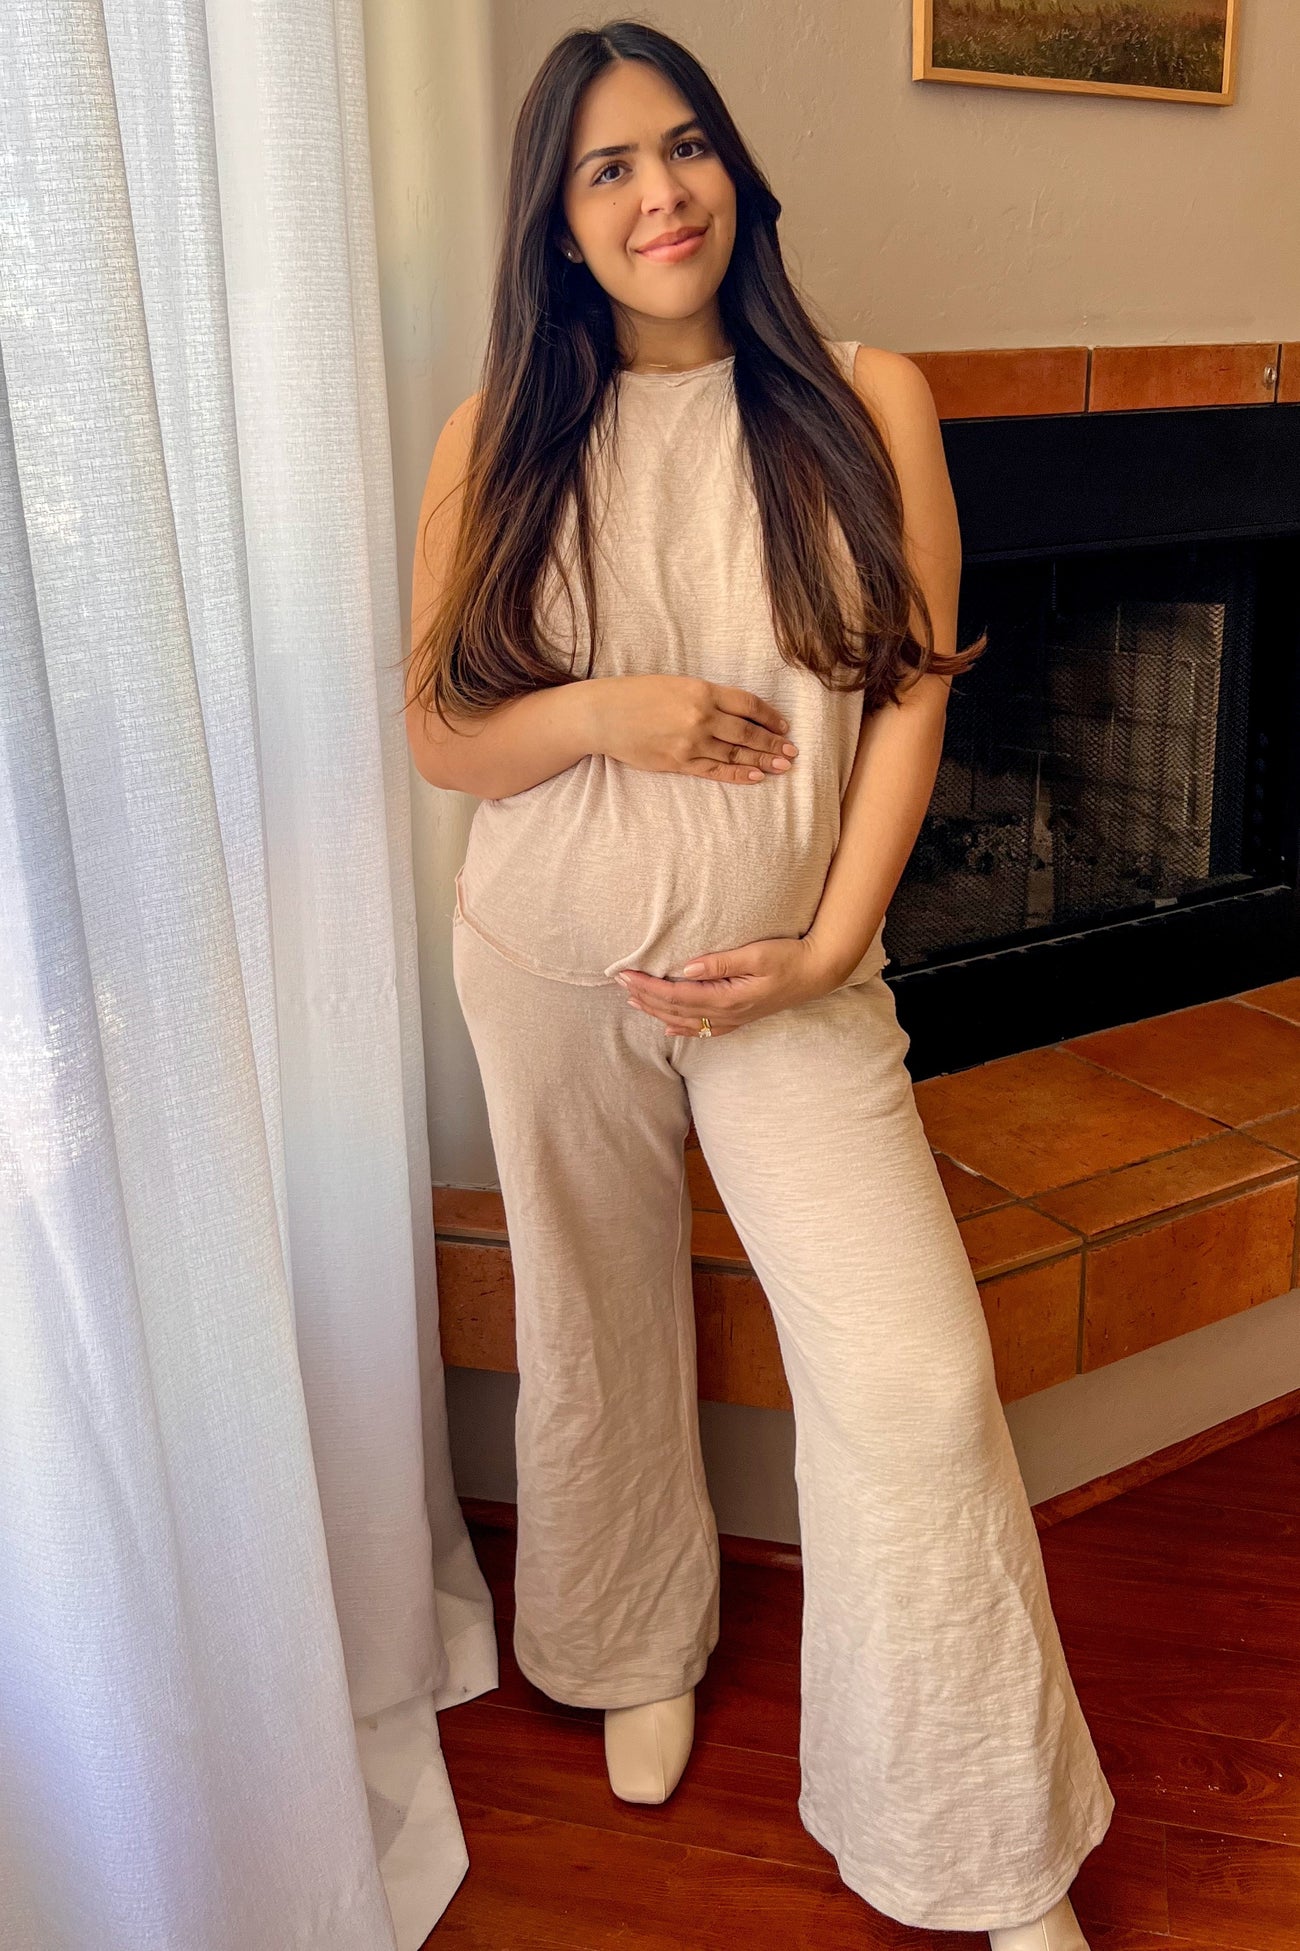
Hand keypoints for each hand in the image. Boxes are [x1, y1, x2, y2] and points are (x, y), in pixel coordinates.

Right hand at [588, 675, 798, 784]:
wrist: (603, 715)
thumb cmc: (637, 695)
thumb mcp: (676, 684)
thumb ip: (706, 697)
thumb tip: (737, 713)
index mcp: (702, 691)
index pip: (748, 704)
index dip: (770, 716)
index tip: (784, 725)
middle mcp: (700, 716)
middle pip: (748, 732)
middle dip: (773, 743)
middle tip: (792, 751)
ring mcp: (690, 742)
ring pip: (736, 754)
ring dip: (763, 760)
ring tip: (783, 766)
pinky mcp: (679, 763)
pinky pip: (715, 771)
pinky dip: (738, 775)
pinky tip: (757, 776)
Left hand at [614, 933, 838, 1037]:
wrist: (818, 973)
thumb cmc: (789, 957)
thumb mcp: (757, 954)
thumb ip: (721, 962)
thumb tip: (686, 968)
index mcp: (728, 997)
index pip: (677, 994)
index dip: (649, 986)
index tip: (626, 974)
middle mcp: (728, 1013)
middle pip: (676, 1009)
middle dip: (646, 996)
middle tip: (620, 982)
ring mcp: (734, 1019)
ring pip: (686, 1020)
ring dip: (657, 1011)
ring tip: (633, 1000)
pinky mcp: (740, 1018)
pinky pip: (705, 1029)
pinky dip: (683, 1028)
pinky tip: (668, 1027)